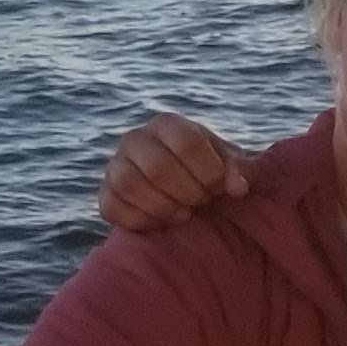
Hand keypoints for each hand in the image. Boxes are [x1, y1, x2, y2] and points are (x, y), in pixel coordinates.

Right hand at [98, 112, 247, 230]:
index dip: (209, 171)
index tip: (220, 187)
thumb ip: (240, 171)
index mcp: (167, 124)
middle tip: (203, 201)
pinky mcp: (106, 194)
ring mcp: (115, 166)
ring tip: (186, 213)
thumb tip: (237, 188)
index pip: (186, 143)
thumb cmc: (210, 171)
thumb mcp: (231, 165)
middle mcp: (135, 138)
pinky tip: (165, 221)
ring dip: (165, 207)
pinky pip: (114, 208)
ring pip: (131, 186)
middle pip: (158, 168)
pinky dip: (143, 220)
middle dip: (189, 192)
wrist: (184, 187)